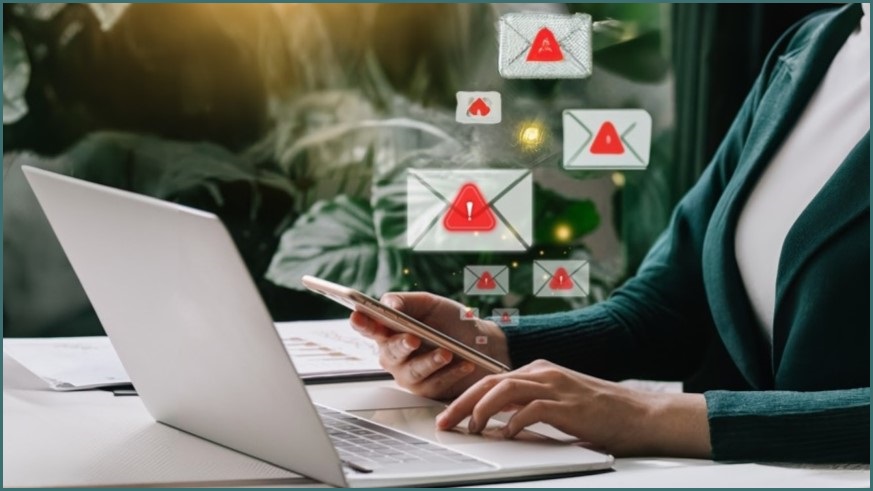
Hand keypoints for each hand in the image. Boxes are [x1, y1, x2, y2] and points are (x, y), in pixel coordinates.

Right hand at [349, 292, 510, 398]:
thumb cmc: (451, 322)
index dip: (361, 323)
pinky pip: (436, 382)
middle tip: (413, 339)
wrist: (481, 343)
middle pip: (389, 352)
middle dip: (401, 345)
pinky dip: (451, 372)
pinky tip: (464, 363)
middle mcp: (393, 355)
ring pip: (413, 370)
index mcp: (389, 331)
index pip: (368, 327)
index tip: (358, 317)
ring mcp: (408, 374)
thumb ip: (406, 301)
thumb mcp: (429, 304)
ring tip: (446, 353)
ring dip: (430, 361)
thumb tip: (388, 305)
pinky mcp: (427, 389)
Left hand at [435, 359, 710, 457]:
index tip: (448, 416)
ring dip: (480, 410)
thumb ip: (530, 407)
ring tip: (469, 429)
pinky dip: (513, 422)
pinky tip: (505, 435)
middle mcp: (543, 373)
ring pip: (503, 390)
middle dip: (461, 403)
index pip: (491, 380)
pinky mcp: (567, 404)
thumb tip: (498, 424)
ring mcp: (555, 386)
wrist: (641, 415)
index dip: (465, 397)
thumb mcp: (559, 405)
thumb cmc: (602, 413)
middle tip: (444, 423)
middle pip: (489, 382)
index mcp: (539, 371)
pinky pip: (530, 410)